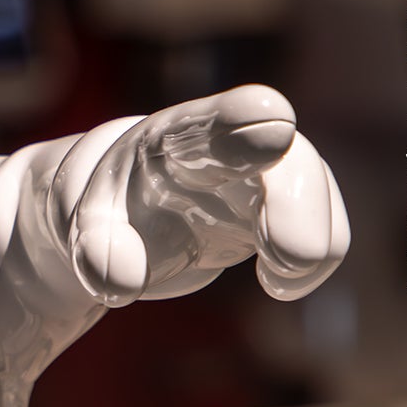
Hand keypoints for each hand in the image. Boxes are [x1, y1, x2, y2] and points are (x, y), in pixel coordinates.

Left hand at [48, 85, 348, 305]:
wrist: (124, 218)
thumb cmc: (106, 210)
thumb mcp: (86, 229)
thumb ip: (97, 252)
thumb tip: (119, 285)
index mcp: (175, 139)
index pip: (211, 122)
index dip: (241, 120)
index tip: (271, 126)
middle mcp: (233, 149)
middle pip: (285, 159)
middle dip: (295, 201)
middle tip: (290, 254)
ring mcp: (264, 177)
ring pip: (313, 197)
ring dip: (311, 239)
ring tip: (279, 279)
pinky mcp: (281, 212)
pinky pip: (320, 232)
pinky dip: (309, 264)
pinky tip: (280, 286)